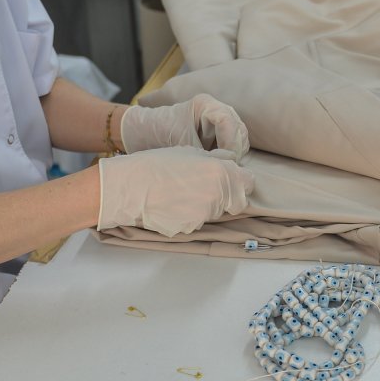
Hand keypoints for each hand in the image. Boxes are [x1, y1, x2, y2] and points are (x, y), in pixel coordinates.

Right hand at [96, 146, 254, 236]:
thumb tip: (230, 159)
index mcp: (222, 172)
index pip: (248, 183)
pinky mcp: (190, 228)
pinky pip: (196, 221)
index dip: (240, 182)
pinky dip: (189, 215)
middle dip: (226, 196)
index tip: (231, 181)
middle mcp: (218, 195)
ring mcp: (205, 214)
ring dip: (206, 205)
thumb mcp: (190, 151)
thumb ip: (216, 158)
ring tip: (181, 193)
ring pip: (215, 212)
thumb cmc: (158, 164)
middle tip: (204, 188)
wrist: (131, 187)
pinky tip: (172, 205)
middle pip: (236, 202)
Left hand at [121, 95, 249, 157]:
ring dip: (233, 153)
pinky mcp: (216, 133)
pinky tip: (217, 164)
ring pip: (239, 137)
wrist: (141, 134)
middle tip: (225, 167)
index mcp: (205, 104)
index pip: (228, 121)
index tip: (224, 160)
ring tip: (220, 166)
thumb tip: (226, 167)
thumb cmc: (157, 133)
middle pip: (238, 129)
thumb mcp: (181, 143)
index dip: (230, 142)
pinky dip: (228, 155)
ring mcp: (217, 121)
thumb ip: (205, 153)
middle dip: (234, 149)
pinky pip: (232, 144)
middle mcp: (215, 109)